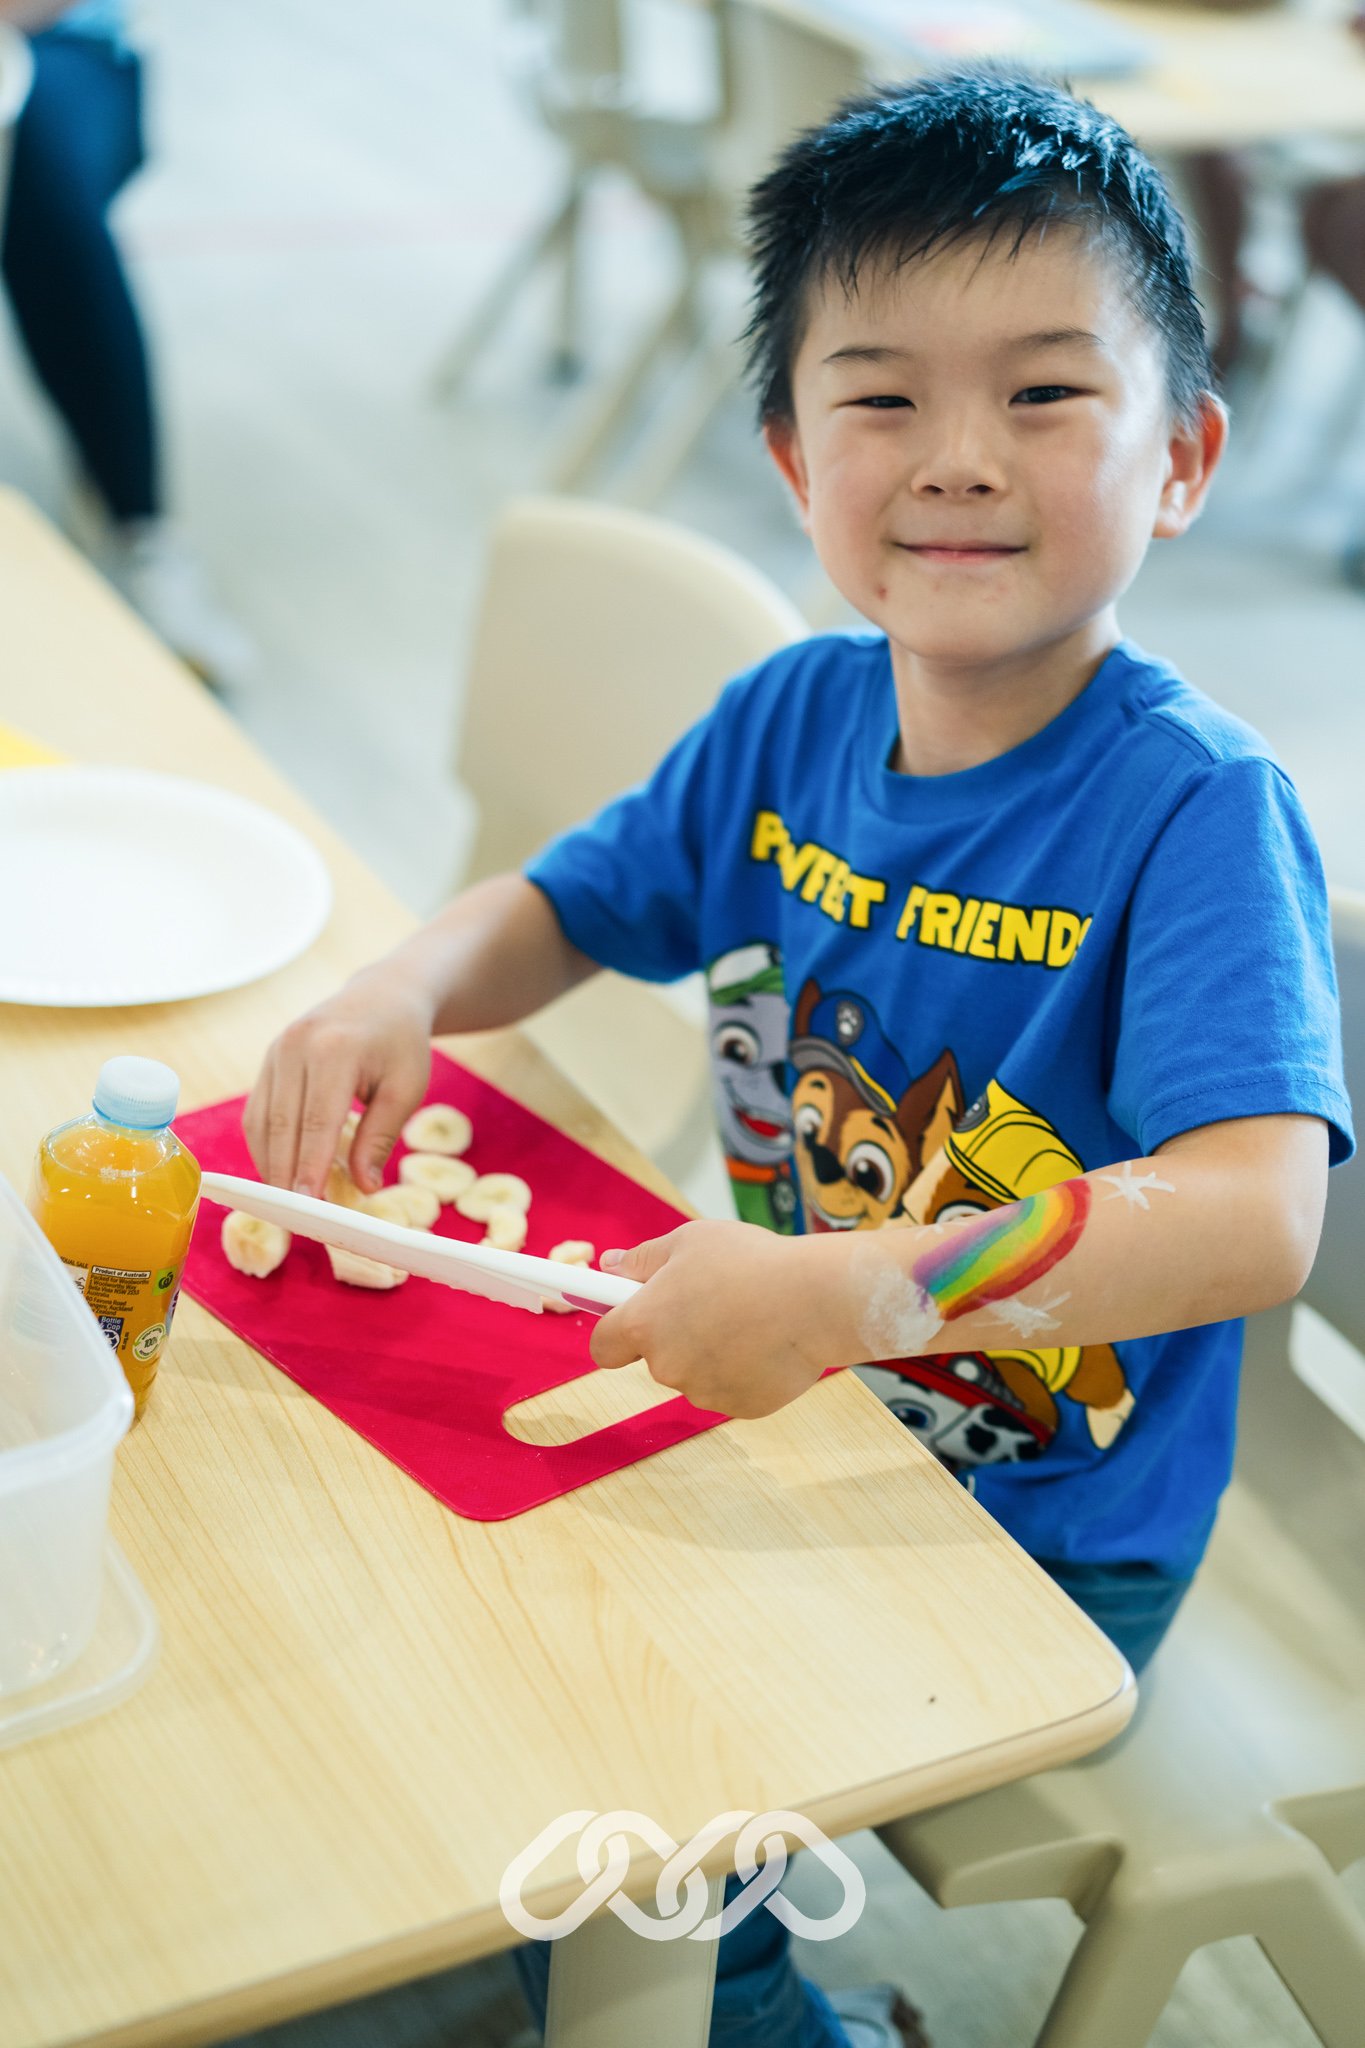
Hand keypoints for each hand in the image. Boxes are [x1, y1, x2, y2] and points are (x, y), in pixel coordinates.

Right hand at [243, 966, 435, 1195]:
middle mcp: (295, 1047)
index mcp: (334, 1051)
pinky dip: (265, 1146)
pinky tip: (282, 1172)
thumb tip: (362, 1188)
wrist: (383, 996)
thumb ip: (380, 1137)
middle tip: (297, 1218)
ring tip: (289, 1202)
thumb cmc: (401, 1044)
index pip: (315, 1122)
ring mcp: (275, 1051)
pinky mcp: (268, 1060)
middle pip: (280, 1126)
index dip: (309, 1168)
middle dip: (285, 1176)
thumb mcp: (406, 1088)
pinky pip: (257, 1112)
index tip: (308, 1207)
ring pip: (260, 1122)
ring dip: (270, 1166)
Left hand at [589, 1219, 846, 1418]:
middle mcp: (666, 1366)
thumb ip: (642, 1258)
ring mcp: (704, 1391)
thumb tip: (609, 1265)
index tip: (631, 1314)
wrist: (816, 1299)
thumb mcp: (689, 1241)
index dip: (615, 1330)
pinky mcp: (741, 1407)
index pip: (603, 1345)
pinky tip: (768, 1341)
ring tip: (750, 1317)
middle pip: (656, 1357)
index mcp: (644, 1324)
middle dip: (676, 1334)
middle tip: (713, 1301)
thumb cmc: (751, 1262)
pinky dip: (744, 1370)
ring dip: (712, 1353)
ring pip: (696, 1373)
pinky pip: (732, 1388)